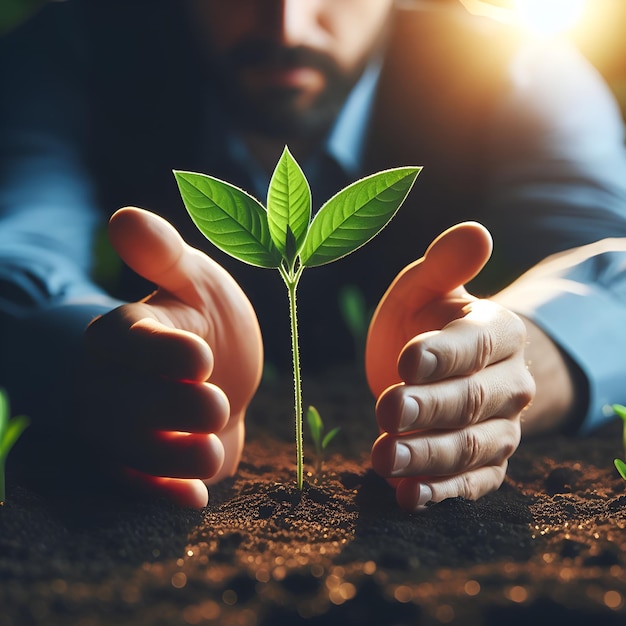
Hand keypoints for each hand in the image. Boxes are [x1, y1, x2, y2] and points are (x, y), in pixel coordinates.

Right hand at [80, 207, 262, 507]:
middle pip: (123, 400)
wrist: (214, 371)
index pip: (123, 341)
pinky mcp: (142, 464)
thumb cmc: (204, 318)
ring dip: (172, 454)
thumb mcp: (194, 279)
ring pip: (132, 448)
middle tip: (215, 403)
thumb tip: (125, 217)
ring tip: (211, 449)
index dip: (157, 352)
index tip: (200, 356)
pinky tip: (195, 499)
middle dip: (169, 406)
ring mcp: (123, 426)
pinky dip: (166, 494)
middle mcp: (113, 381)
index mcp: (124, 331)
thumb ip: (164, 257)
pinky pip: (142, 485)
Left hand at [366, 222, 534, 511]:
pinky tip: (407, 496)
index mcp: (497, 332)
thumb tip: (475, 230)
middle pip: (472, 400)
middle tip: (387, 410)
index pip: (475, 344)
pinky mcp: (486, 465)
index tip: (406, 358)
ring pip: (469, 447)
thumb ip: (446, 265)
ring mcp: (500, 429)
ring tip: (383, 458)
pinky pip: (471, 483)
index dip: (443, 354)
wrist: (450, 367)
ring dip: (426, 456)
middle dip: (427, 408)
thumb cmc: (430, 321)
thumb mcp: (428, 288)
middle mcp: (509, 384)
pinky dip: (440, 491)